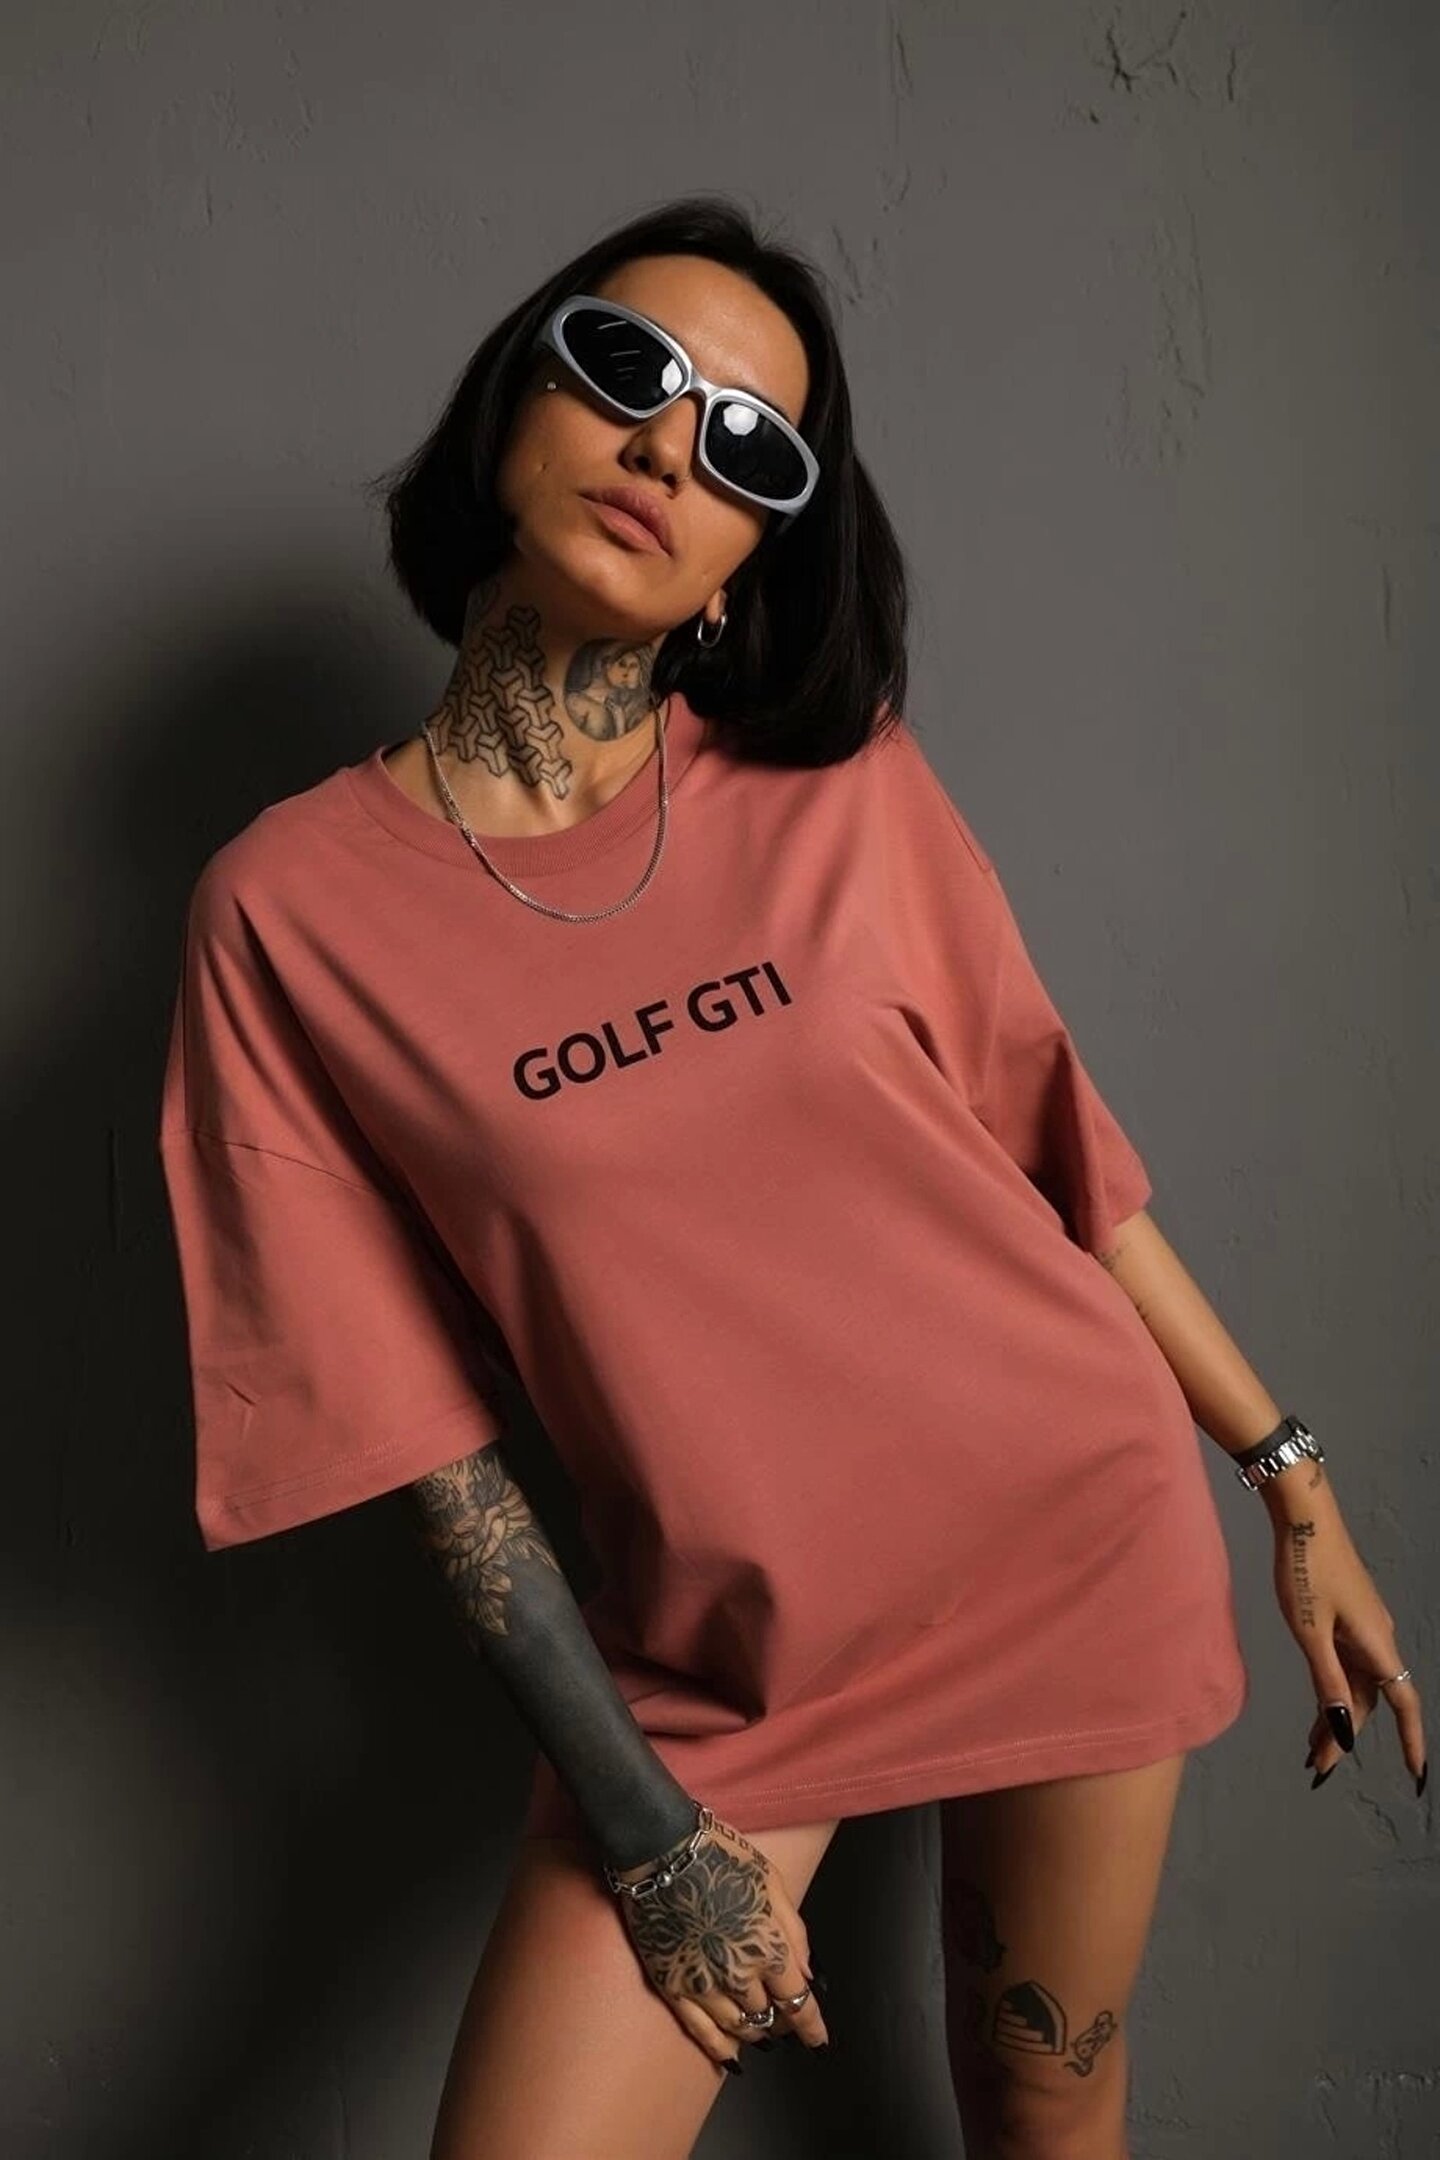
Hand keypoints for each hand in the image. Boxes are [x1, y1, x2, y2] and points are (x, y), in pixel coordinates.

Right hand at [612, 1814, 830, 2067]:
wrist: (661, 1850)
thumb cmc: (719, 1855)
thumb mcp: (771, 1880)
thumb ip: (793, 1930)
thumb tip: (809, 1972)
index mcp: (768, 1947)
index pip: (798, 2002)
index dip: (812, 2027)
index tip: (819, 2041)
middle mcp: (739, 1974)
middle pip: (769, 2017)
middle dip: (782, 2022)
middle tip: (785, 2020)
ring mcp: (703, 1984)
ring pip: (738, 2028)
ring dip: (755, 2033)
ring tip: (761, 2034)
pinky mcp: (672, 1986)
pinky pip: (700, 2031)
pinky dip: (719, 2048)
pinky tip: (730, 2056)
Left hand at [1268, 1482, 1427, 1793]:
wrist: (1305, 1516)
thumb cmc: (1305, 1569)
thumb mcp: (1310, 1632)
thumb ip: (1326, 1682)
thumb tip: (1344, 1729)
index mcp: (1377, 1646)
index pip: (1404, 1705)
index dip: (1411, 1742)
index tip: (1417, 1776)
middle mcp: (1378, 1640)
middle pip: (1369, 1701)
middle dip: (1345, 1735)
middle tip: (1316, 1766)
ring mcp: (1364, 1628)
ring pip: (1355, 1684)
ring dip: (1335, 1715)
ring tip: (1310, 1748)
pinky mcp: (1348, 1617)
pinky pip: (1345, 1664)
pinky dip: (1331, 1688)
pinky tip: (1316, 1706)